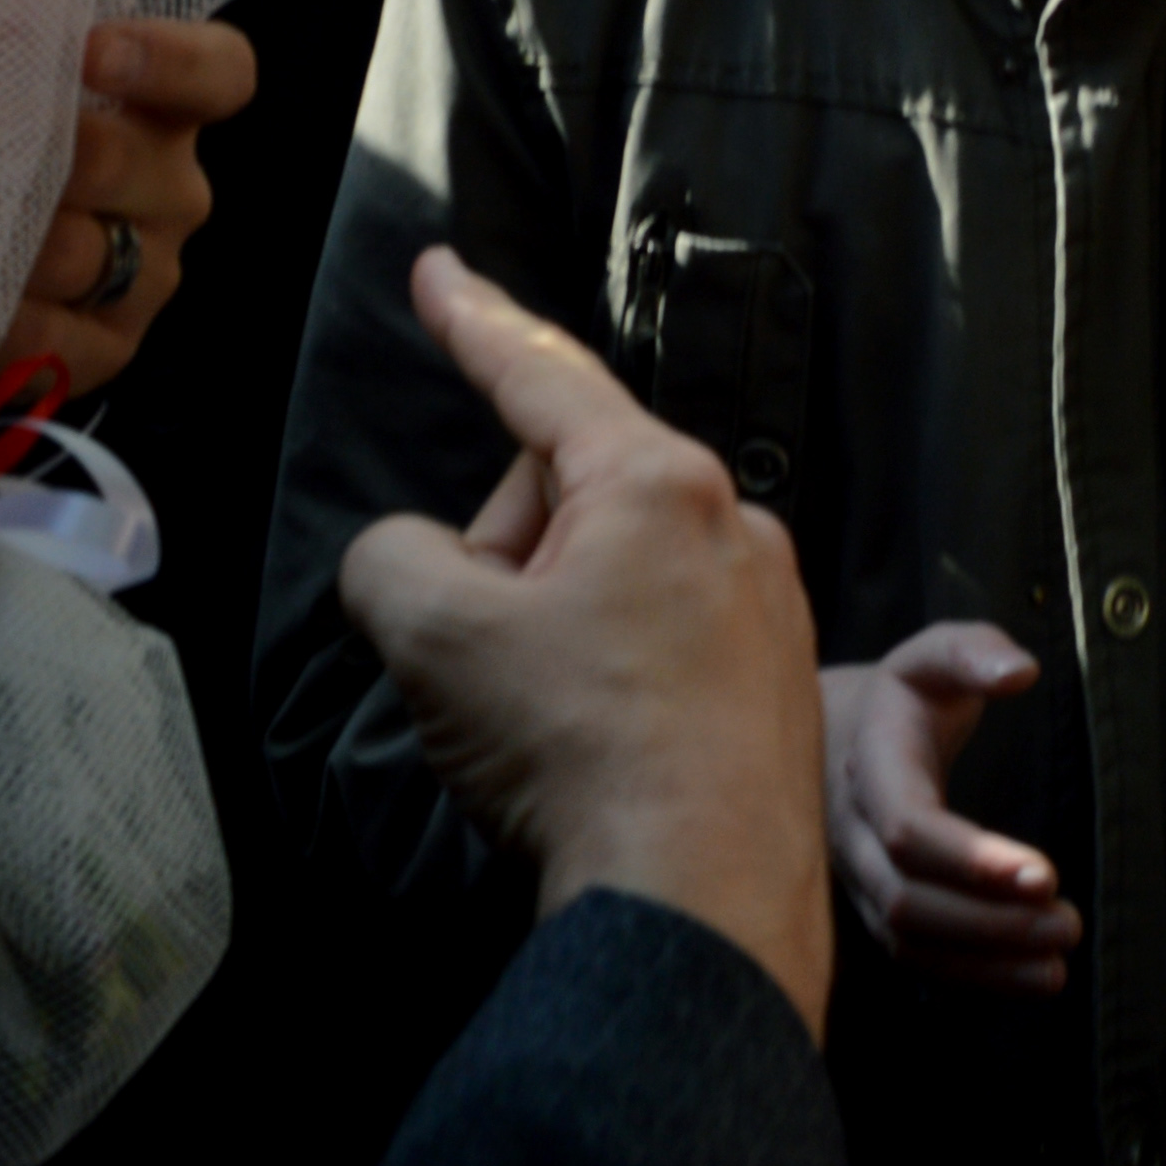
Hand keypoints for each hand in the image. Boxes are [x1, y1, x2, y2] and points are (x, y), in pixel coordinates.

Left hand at [0, 15, 241, 395]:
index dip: (167, 59)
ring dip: (8, 241)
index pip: (216, 74)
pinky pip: (61, 340)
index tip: (90, 51)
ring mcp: (147, 272)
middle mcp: (170, 190)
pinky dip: (2, 322)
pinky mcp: (106, 346)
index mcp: (160, 109)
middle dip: (49, 153)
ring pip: (88, 255)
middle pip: (135, 163)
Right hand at [337, 246, 830, 1037]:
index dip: (472, 319)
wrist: (699, 897)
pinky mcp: (773, 684)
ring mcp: (765, 607)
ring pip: (608, 578)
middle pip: (566, 498)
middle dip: (502, 558)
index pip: (539, 375)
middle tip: (485, 656)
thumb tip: (415, 564)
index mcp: (658, 481)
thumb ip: (392, 558)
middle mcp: (734, 524)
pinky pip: (654, 642)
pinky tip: (589, 751)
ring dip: (547, 627)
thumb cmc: (574, 747)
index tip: (437, 269)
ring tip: (543, 725)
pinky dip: (602, 678)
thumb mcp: (432, 633)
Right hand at [819, 621, 1080, 992]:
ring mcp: (855, 877)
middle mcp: (852, 830)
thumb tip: (1021, 673)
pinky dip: (972, 976)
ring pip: (908, 939)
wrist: (831, 733)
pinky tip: (1033, 979)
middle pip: (908, 898)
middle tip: (1068, 924)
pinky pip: (913, 957)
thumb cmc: (905, 695)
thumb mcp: (935, 654)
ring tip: (1059, 964)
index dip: (970, 858)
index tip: (1044, 875)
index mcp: (871, 763)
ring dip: (986, 960)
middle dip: (990, 921)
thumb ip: (976, 652)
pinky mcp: (871, 907)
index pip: (908, 827)